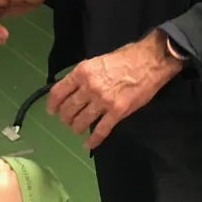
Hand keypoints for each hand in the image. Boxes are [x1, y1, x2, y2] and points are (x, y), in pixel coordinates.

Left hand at [46, 32, 182, 149]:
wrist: (150, 61)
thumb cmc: (125, 57)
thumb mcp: (98, 61)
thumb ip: (85, 75)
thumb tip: (73, 88)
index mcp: (82, 72)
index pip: (59, 92)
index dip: (52, 104)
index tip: (52, 110)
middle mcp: (89, 87)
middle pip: (68, 109)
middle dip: (65, 118)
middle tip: (66, 121)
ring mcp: (103, 101)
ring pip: (81, 121)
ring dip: (76, 128)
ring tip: (77, 129)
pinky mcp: (117, 112)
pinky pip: (101, 130)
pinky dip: (93, 140)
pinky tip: (88, 144)